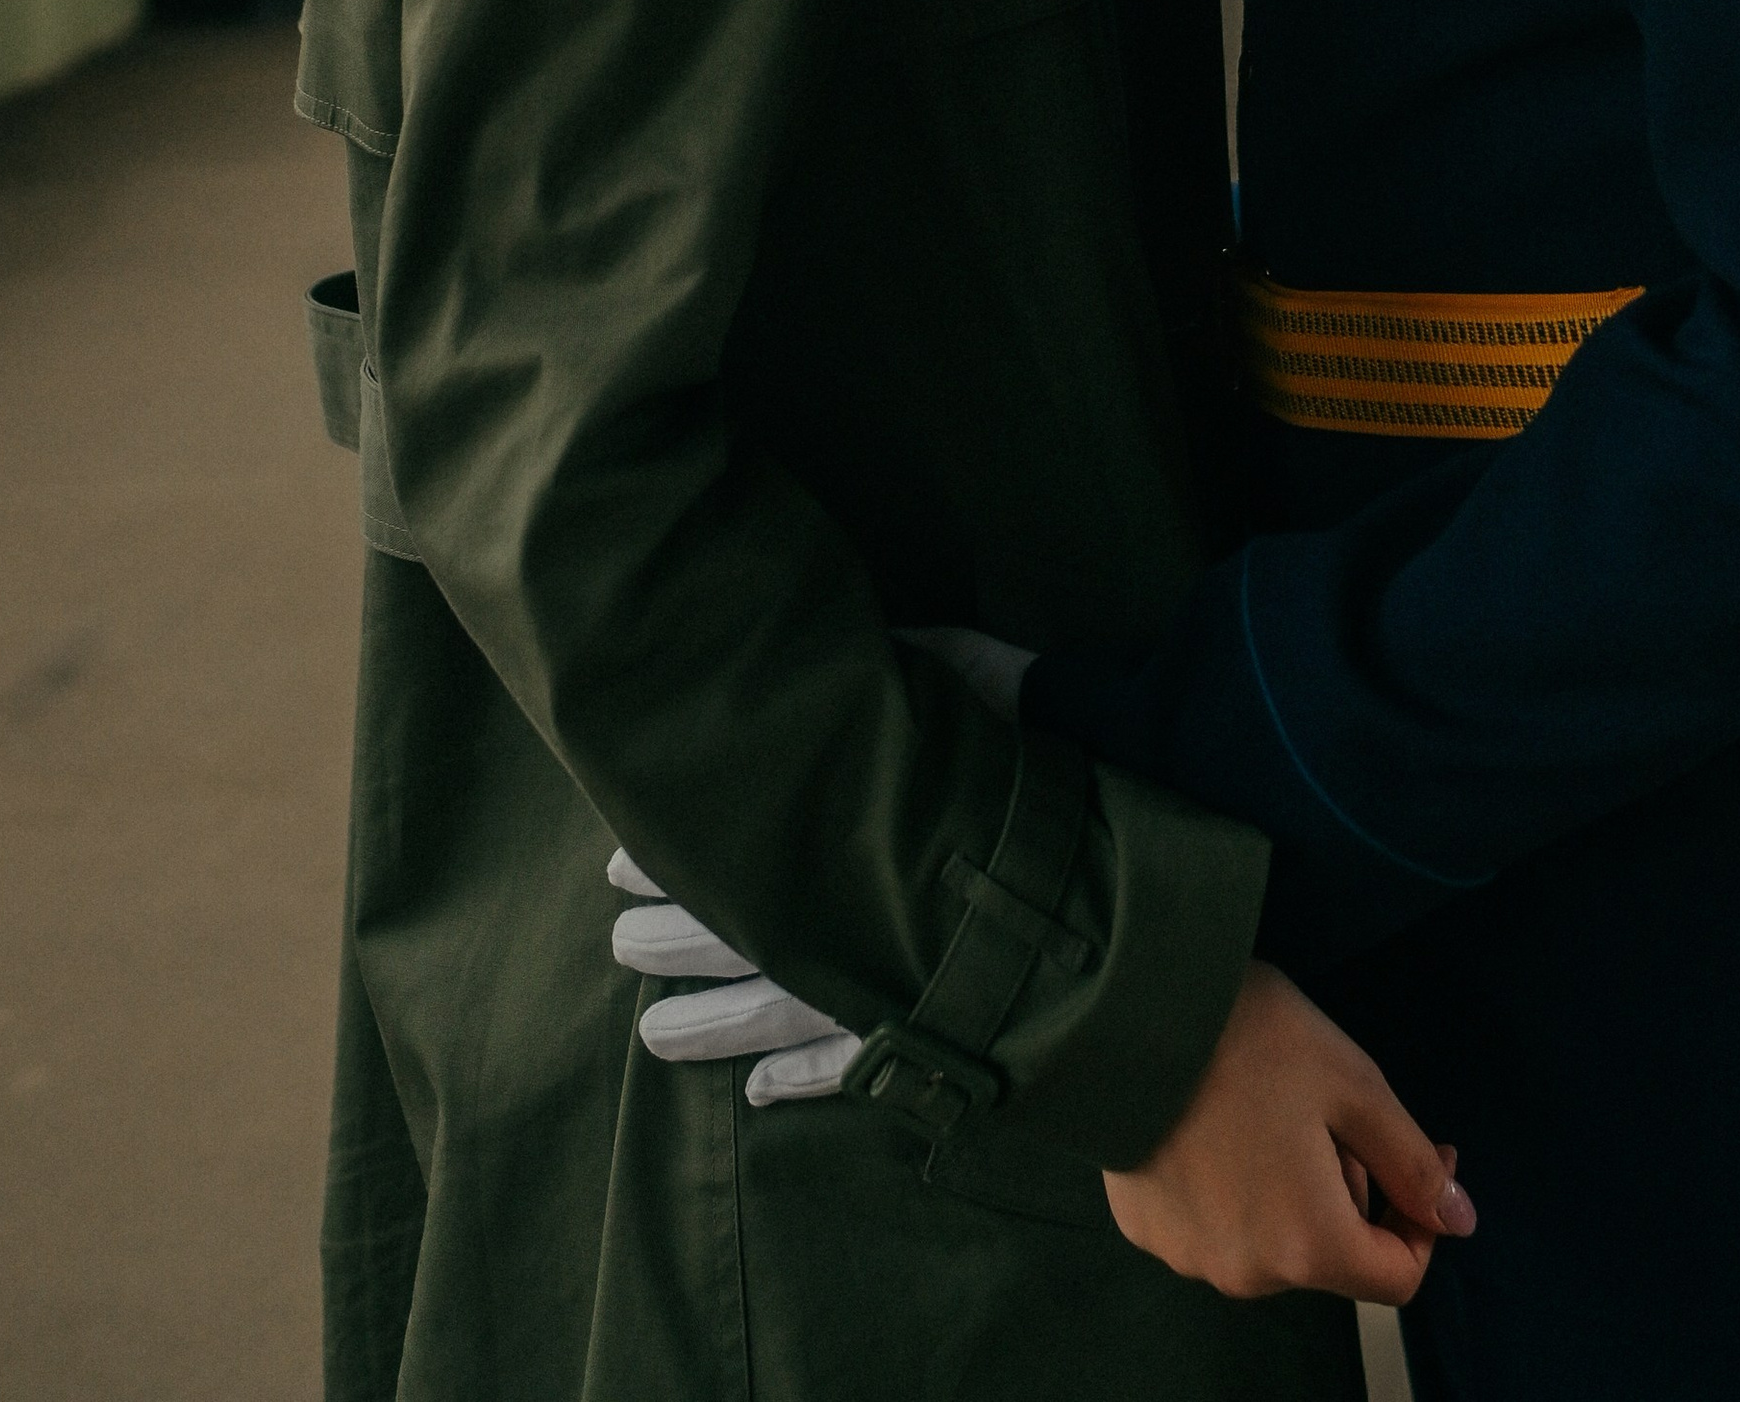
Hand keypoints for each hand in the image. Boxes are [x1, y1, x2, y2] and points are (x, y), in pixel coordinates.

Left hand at [609, 625, 1034, 1093]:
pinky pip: (862, 1062)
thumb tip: (818, 645)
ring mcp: (897, 970)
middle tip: (621, 943)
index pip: (737, 854)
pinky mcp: (940, 1015)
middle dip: (675, 941)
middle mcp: (859, 905)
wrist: (1119, 784)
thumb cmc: (1024, 728)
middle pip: (744, 937)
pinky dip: (807, 1077)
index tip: (620, 865)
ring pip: (783, 1011)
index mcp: (845, 826)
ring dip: (713, 1025)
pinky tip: (759, 1094)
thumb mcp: (942, 674)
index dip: (675, 863)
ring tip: (652, 1037)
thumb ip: (878, 664)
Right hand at [1104, 961, 1474, 1304]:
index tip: (1423, 1148)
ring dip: (1290, 1190)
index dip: (1422, 1218)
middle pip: (1330, 1252)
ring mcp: (1189, 1256)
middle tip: (1329, 1108)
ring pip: (1271, 1239)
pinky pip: (1213, 1224)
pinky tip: (1215, 1122)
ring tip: (1267, 1106)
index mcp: (1307, 1245)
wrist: (1126, 1011)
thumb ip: (1410, 1162)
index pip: (1396, 1278)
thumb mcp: (1353, 1085)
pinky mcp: (1146, 1229)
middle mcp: (1247, 1273)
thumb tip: (1460, 1221)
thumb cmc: (1250, 1041)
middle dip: (1349, 1188)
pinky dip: (1232, 1188)